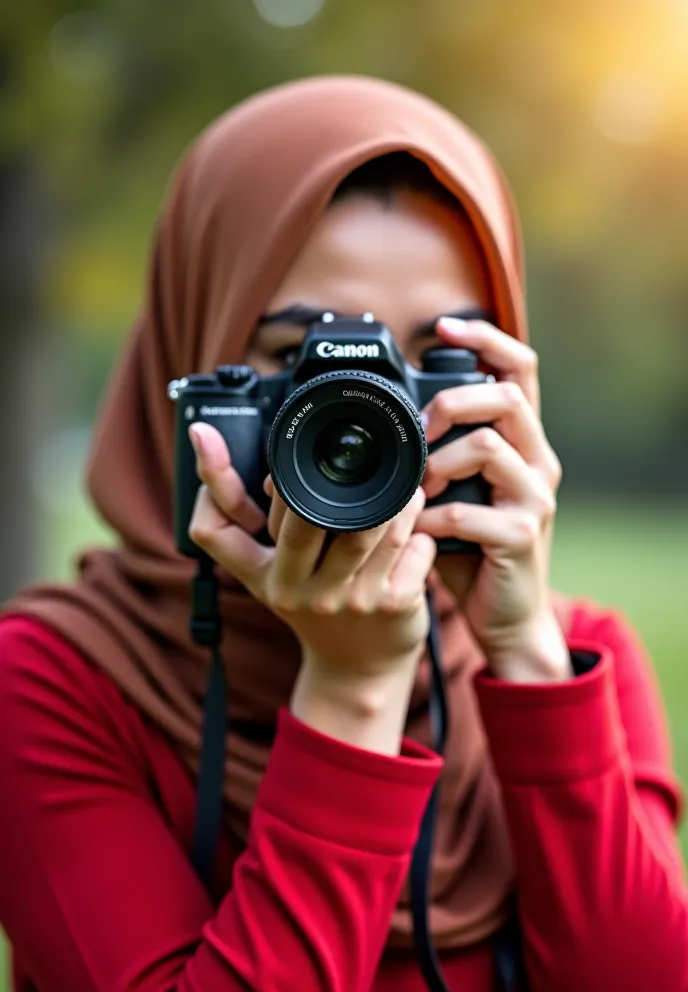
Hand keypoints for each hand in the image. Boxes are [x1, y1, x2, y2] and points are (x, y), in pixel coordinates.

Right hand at [187, 422, 435, 740]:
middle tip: (360, 459)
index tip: (206, 433)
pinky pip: (413, 549)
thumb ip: (245, 520)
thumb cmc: (314, 605)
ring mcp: (347, 601)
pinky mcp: (392, 606)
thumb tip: (205, 438)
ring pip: (375, 528)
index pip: (220, 529)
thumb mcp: (268, 572)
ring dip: (397, 499)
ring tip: (405, 486)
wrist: (359, 670)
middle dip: (332, 483)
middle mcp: (299, 591)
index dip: (213, 478)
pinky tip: (418, 529)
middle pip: (306, 519)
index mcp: (264, 577)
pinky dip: (420, 531)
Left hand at [417, 317, 571, 682]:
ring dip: (439, 462)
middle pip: (508, 397)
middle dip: (453, 402)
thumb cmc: (471, 550)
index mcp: (522, 442)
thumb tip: (392, 421)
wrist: (505, 617)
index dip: (487, 341)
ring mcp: (535, 498)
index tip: (443, 327)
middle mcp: (538, 462)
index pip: (521, 370)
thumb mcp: (458, 492)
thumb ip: (441, 455)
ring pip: (491, 446)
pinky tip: (417, 531)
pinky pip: (471, 513)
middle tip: (420, 431)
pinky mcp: (522, 536)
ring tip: (415, 488)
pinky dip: (433, 519)